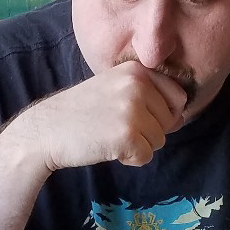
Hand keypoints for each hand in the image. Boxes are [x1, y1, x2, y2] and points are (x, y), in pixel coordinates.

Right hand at [8, 61, 186, 171]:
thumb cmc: (82, 112)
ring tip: (110, 135)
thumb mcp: (115, 87)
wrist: (47, 129)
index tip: (135, 116)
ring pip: (159, 140)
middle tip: (115, 126)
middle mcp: (138, 85)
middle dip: (148, 131)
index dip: (161, 114)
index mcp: (137, 70)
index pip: (178, 97)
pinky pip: (146, 157)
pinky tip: (108, 147)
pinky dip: (129, 159)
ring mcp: (133, 110)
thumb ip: (147, 94)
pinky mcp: (128, 135)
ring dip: (138, 145)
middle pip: (170, 122)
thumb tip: (181, 116)